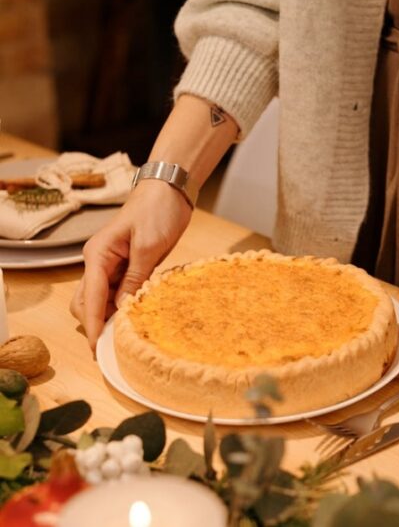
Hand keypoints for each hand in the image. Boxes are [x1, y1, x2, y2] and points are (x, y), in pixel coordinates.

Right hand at [70, 181, 191, 350]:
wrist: (169, 190)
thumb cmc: (157, 211)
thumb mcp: (148, 246)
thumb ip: (134, 278)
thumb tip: (121, 308)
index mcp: (98, 255)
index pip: (90, 298)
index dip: (93, 325)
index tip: (96, 349)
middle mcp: (99, 261)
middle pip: (87, 302)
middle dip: (95, 324)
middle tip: (112, 348)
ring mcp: (112, 264)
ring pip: (101, 299)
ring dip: (108, 317)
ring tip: (124, 337)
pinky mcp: (128, 265)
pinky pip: (118, 291)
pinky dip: (122, 306)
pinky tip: (134, 317)